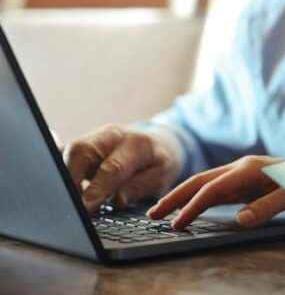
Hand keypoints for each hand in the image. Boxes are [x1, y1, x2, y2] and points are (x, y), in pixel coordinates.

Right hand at [64, 124, 182, 213]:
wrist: (157, 143)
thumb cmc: (159, 162)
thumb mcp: (162, 176)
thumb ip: (140, 187)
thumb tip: (117, 199)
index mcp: (136, 143)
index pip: (112, 167)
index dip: (97, 188)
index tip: (86, 208)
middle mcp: (111, 136)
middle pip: (81, 152)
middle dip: (71, 180)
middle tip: (70, 207)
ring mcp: (94, 138)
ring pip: (69, 154)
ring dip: (66, 179)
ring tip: (68, 203)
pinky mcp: (82, 146)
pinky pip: (66, 157)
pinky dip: (63, 174)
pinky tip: (64, 190)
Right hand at [147, 155, 284, 229]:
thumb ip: (267, 206)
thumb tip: (239, 220)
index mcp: (249, 169)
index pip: (212, 188)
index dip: (192, 206)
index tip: (176, 224)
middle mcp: (242, 167)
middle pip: (201, 181)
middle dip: (176, 197)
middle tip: (152, 215)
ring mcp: (243, 174)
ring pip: (206, 184)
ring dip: (184, 197)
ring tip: (163, 213)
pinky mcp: (247, 182)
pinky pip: (217, 190)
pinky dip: (199, 199)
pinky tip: (191, 209)